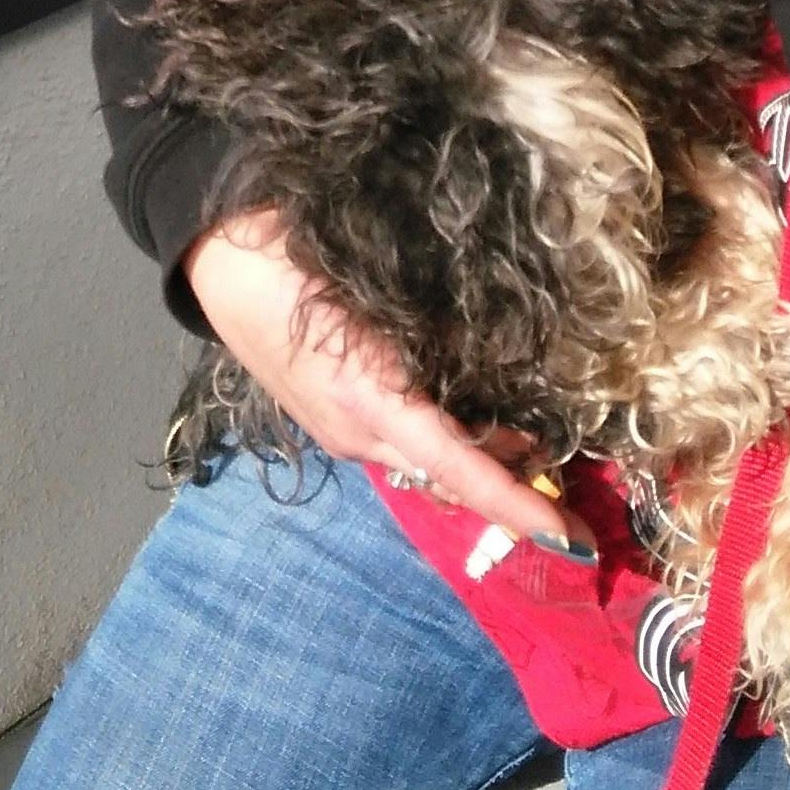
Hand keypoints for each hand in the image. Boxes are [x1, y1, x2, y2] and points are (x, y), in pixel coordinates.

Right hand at [184, 205, 577, 554]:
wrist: (214, 255)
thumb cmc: (293, 253)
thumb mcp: (370, 283)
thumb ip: (433, 325)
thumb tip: (502, 353)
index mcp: (370, 399)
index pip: (457, 466)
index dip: (514, 502)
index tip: (567, 535)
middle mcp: (358, 431)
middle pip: (451, 474)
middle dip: (511, 482)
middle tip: (576, 480)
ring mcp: (342, 432)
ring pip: (429, 461)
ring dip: (480, 457)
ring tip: (537, 437)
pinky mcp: (334, 420)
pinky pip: (404, 442)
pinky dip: (446, 438)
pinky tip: (476, 411)